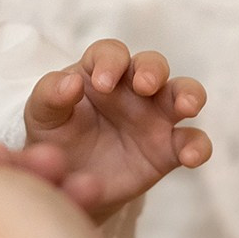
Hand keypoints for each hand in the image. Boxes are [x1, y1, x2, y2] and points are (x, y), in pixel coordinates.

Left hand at [22, 40, 211, 217]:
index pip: (110, 53)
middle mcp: (132, 89)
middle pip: (153, 64)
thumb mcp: (41, 116)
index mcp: (99, 72)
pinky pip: (192, 141)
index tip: (102, 83)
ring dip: (189, 95)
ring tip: (186, 107)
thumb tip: (71, 81)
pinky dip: (197, 146)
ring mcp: (155, 117)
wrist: (67, 184)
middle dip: (152, 69)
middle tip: (144, 85)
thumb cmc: (55, 137)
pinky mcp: (168, 149)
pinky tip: (191, 157)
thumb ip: (50, 96)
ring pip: (183, 94)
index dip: (110, 62)